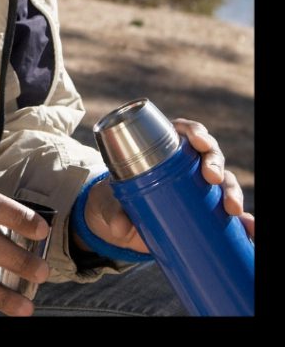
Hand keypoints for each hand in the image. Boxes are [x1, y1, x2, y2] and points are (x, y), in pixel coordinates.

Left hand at [81, 117, 255, 251]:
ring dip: (232, 191)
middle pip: (209, 154)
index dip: (195, 132)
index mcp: (162, 148)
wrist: (121, 223)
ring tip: (233, 209)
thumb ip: (112, 211)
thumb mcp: (108, 201)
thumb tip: (121, 227)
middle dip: (215, 163)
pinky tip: (250, 227)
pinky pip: (228, 211)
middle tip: (211, 177)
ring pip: (223, 181)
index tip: (198, 141)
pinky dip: (244, 220)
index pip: (184, 131)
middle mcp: (185, 164)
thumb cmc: (113, 200)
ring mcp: (197, 187)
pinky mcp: (205, 211)